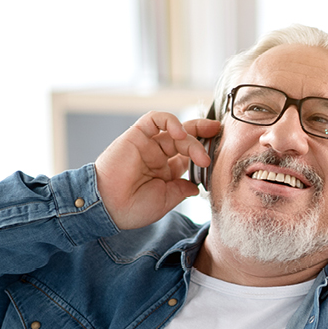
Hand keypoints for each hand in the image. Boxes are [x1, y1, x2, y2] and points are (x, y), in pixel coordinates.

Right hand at [93, 111, 219, 230]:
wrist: (108, 207)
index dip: (203, 153)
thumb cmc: (133, 208)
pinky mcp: (136, 134)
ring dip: (191, 137)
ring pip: (175, 131)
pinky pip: (155, 119)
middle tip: (218, 135)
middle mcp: (157, 156)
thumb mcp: (166, 200)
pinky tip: (180, 134)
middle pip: (185, 139)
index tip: (219, 154)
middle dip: (203, 135)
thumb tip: (197, 186)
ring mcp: (147, 145)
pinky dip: (171, 121)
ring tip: (200, 154)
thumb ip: (182, 189)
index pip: (188, 156)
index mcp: (164, 172)